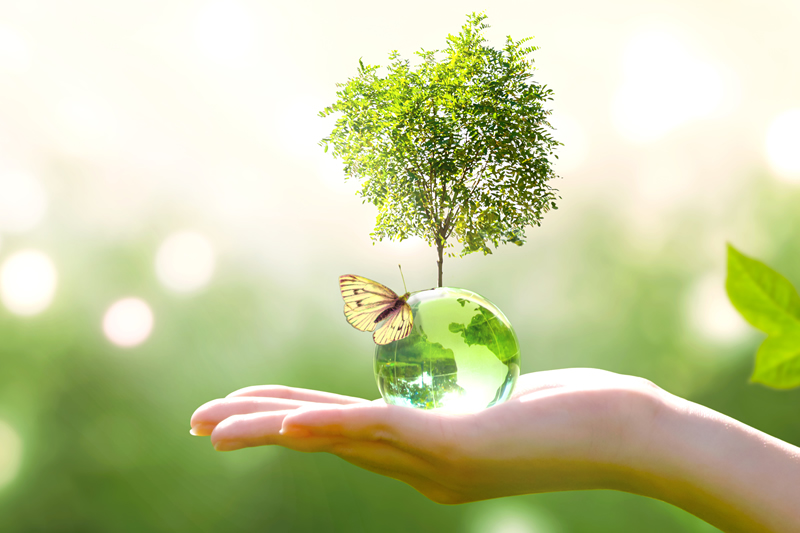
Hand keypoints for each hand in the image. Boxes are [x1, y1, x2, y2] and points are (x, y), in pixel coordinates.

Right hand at [189, 368, 663, 503]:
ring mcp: (439, 460)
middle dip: (259, 429)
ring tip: (217, 426)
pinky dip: (331, 428)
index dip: (286, 420)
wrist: (635, 435)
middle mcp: (424, 467)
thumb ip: (465, 390)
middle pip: (325, 441)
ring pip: (339, 440)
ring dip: (274, 430)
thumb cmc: (580, 410)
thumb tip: (438, 373)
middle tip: (200, 423)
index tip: (243, 409)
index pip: (342, 432)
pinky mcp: (460, 445)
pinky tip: (292, 425)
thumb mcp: (507, 396)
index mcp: (428, 453)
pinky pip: (383, 432)